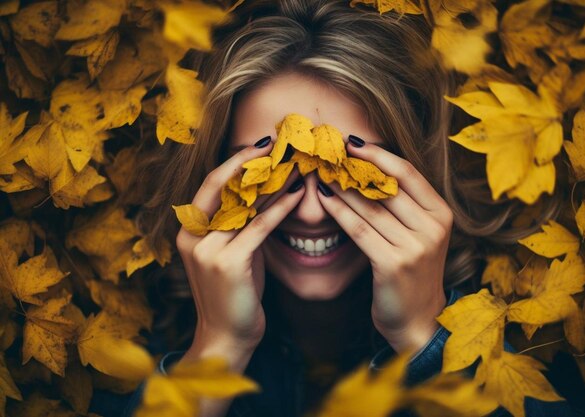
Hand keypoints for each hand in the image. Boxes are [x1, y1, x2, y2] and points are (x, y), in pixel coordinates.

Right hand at [175, 139, 304, 360]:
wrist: (227, 336)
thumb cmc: (234, 293)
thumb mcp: (231, 253)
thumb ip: (238, 224)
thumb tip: (264, 191)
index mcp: (188, 230)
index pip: (211, 184)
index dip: (236, 160)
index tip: (261, 144)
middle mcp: (191, 236)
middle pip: (220, 184)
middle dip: (250, 160)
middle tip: (278, 142)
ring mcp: (206, 249)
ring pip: (242, 203)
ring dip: (271, 180)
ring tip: (294, 163)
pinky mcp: (227, 263)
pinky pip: (257, 228)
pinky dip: (279, 210)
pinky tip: (296, 196)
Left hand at [317, 138, 451, 353]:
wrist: (419, 320)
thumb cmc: (412, 273)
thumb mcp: (418, 235)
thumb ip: (402, 205)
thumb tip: (366, 168)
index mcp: (441, 214)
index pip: (408, 173)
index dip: (378, 154)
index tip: (352, 141)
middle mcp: (432, 227)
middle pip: (387, 186)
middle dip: (354, 166)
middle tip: (327, 151)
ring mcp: (415, 247)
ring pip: (370, 206)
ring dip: (341, 186)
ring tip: (320, 170)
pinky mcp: (394, 264)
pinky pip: (360, 230)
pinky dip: (339, 212)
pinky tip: (324, 199)